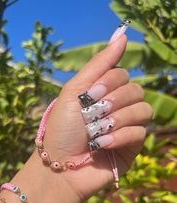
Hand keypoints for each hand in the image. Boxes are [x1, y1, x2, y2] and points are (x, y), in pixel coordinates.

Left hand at [38, 35, 152, 201]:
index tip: (91, 94)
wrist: (58, 167)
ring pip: (143, 109)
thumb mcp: (73, 92)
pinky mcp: (132, 147)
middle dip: (113, 101)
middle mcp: (117, 108)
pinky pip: (141, 132)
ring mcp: (126, 128)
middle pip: (136, 90)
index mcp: (103, 94)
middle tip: (92, 115)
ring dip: (117, 119)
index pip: (123, 74)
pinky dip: (120, 137)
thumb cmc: (61, 131)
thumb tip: (122, 36)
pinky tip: (101, 145)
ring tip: (96, 132)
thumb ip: (98, 65)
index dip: (110, 81)